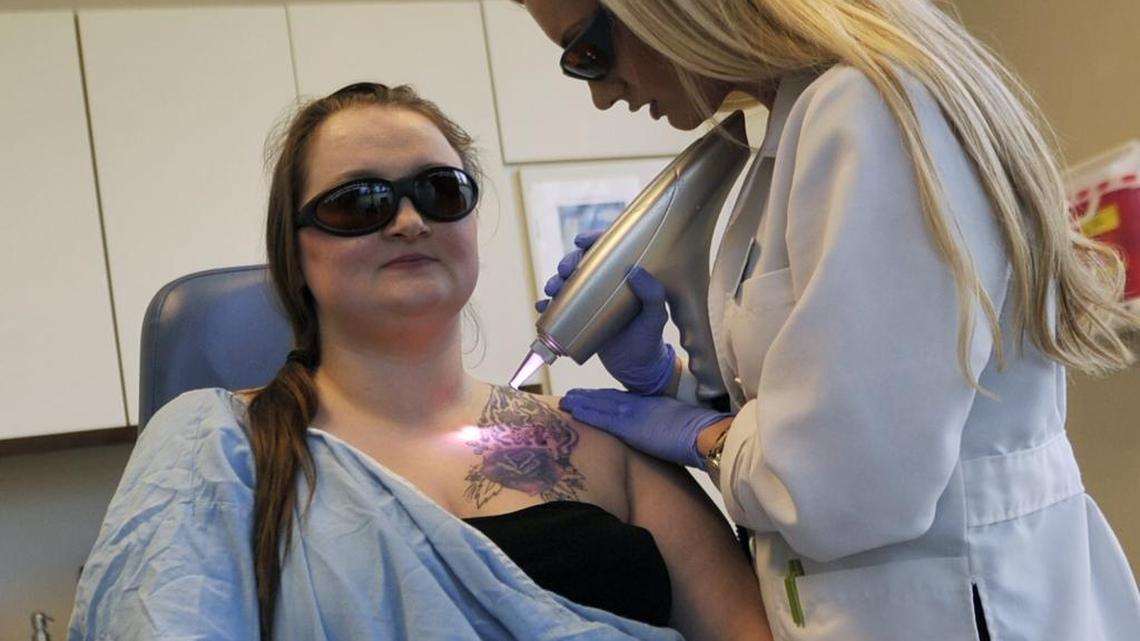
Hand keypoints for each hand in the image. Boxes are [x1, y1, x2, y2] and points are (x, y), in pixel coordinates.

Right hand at [536, 230, 675, 394]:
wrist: (636, 370)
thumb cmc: (649, 340)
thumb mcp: (656, 318)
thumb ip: (653, 295)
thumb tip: (635, 272)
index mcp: (626, 277)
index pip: (609, 249)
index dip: (593, 239)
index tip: (581, 241)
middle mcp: (606, 285)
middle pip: (583, 264)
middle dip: (568, 262)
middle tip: (564, 272)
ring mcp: (591, 301)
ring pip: (568, 283)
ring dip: (555, 281)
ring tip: (552, 290)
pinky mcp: (579, 318)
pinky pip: (560, 308)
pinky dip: (548, 306)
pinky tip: (542, 307)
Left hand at [559, 388, 731, 467]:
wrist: (707, 434)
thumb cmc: (701, 435)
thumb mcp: (681, 428)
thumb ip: (667, 429)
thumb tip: (664, 438)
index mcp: (653, 405)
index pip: (623, 400)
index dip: (604, 398)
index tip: (590, 397)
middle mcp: (642, 405)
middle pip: (609, 398)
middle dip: (588, 397)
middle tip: (570, 396)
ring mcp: (635, 413)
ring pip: (601, 404)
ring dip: (582, 401)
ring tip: (565, 401)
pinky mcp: (631, 424)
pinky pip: (603, 417)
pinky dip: (587, 412)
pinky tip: (574, 410)